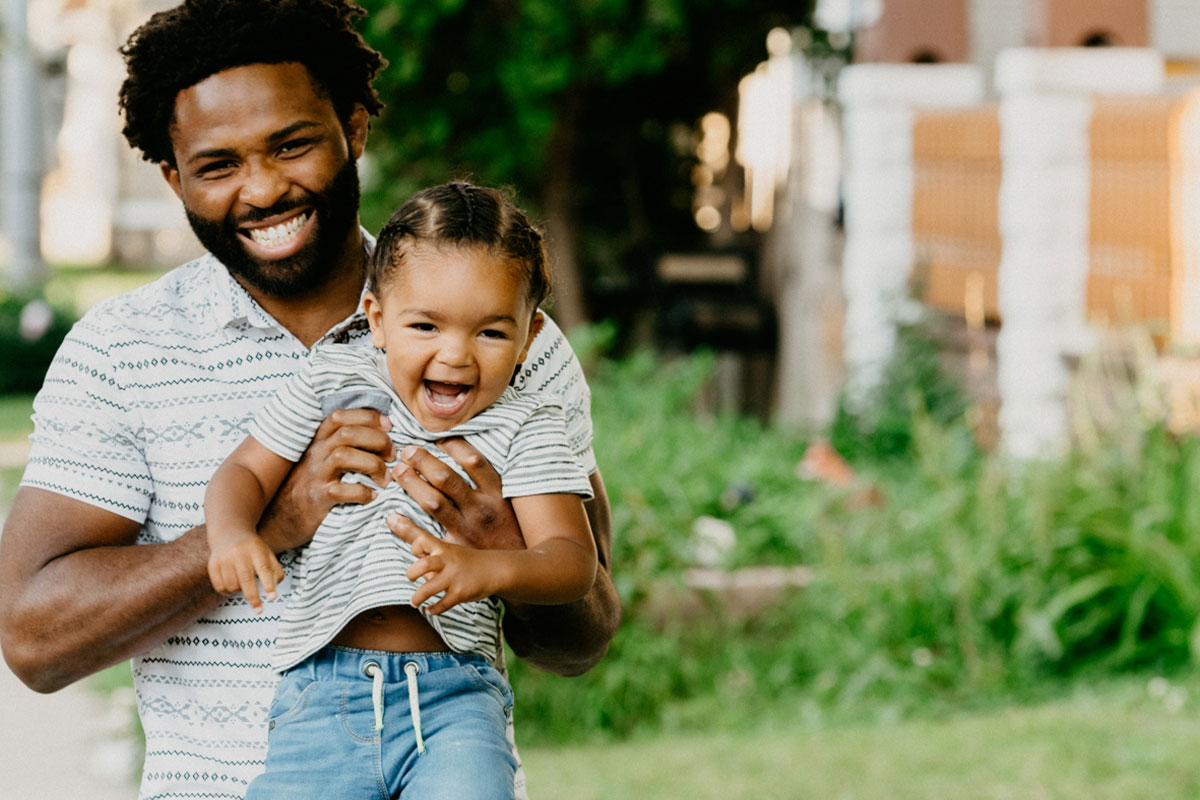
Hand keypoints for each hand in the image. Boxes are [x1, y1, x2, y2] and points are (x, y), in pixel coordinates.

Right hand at [207, 532, 283, 613]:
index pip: (264, 569)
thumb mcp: (268, 554)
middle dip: (253, 597)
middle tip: (259, 610)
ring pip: (232, 585)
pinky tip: (232, 584)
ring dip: (239, 591)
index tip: (272, 598)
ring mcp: (224, 559)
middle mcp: (239, 553)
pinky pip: (220, 586)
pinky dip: (227, 591)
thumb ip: (275, 571)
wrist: (229, 534)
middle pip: (246, 579)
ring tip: (242, 584)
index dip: (269, 584)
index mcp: (256, 550)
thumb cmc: (253, 549)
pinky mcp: (212, 564)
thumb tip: (274, 591)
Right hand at [259, 408, 394, 552]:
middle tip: (392, 455)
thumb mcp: (321, 461)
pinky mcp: (317, 499)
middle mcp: (315, 454)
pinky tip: (372, 496)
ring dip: (372, 464)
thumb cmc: (309, 487)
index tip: (388, 425)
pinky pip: (341, 491)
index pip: (340, 416)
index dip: (367, 416)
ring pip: (343, 456)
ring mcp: (315, 476)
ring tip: (385, 478)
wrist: (278, 519)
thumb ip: (342, 446)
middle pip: (347, 433)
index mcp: (319, 442)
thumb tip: (381, 435)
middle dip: (377, 440)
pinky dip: (363, 492)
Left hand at [389, 438, 521, 550]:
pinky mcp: (456, 548)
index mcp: (496, 492)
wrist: (519, 565)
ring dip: (413, 485)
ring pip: (434, 503)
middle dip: (424, 461)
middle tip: (408, 451)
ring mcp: (468, 529)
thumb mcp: (508, 499)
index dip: (452, 445)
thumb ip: (488, 480)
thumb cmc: (511, 527)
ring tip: (399, 471)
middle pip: (448, 479)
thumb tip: (464, 453)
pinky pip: (427, 538)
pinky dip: (406, 529)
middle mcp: (481, 508)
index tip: (436, 437)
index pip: (473, 461)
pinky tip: (391, 517)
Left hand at [393, 520, 500, 614]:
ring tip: (414, 602)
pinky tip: (430, 609)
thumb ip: (427, 547)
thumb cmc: (466, 560)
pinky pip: (442, 603)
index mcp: (443, 549)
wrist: (496, 569)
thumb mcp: (449, 549)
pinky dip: (433, 609)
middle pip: (423, 565)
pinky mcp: (461, 593)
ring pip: (429, 589)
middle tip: (411, 579)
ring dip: (417, 598)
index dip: (415, 547)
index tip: (416, 553)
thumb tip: (401, 535)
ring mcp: (454, 577)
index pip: (422, 541)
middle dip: (412, 574)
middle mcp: (448, 561)